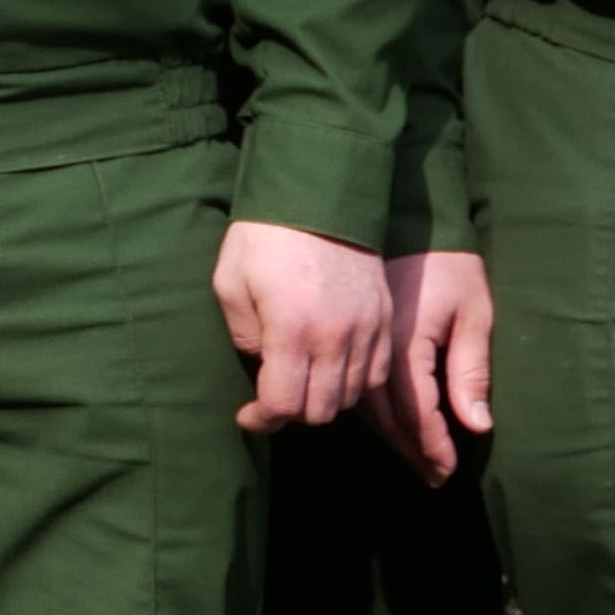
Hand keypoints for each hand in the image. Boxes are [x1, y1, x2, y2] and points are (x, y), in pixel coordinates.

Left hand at [213, 220, 393, 429]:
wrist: (319, 194)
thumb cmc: (263, 237)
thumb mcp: (230, 284)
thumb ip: (244, 337)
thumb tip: (263, 366)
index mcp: (292, 330)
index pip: (284, 404)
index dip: (262, 420)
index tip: (248, 418)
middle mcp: (336, 338)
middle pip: (321, 409)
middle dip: (291, 413)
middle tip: (272, 399)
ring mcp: (367, 330)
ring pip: (351, 396)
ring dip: (323, 400)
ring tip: (300, 382)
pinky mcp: (385, 320)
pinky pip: (376, 373)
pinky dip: (354, 383)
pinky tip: (332, 369)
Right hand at [364, 248, 495, 482]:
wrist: (408, 218)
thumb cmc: (450, 265)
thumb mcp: (474, 313)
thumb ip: (470, 371)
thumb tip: (475, 426)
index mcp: (405, 347)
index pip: (417, 413)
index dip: (432, 446)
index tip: (446, 472)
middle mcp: (375, 351)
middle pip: (387, 416)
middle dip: (411, 450)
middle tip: (432, 478)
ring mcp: (359, 341)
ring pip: (367, 404)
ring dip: (391, 436)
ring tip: (414, 460)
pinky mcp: (354, 333)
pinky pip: (358, 384)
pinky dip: (373, 411)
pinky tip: (387, 423)